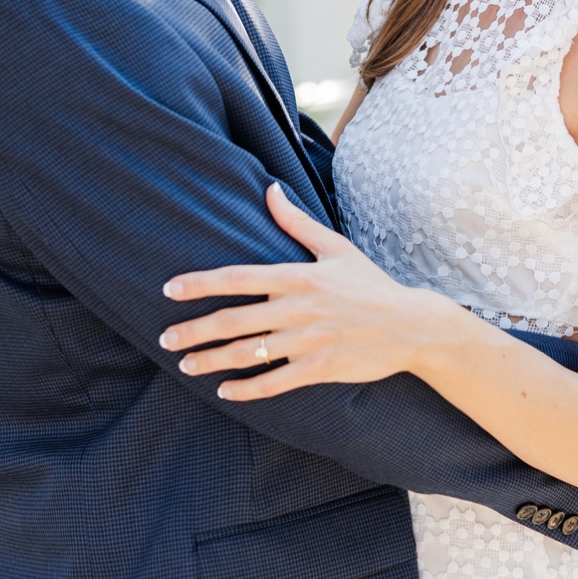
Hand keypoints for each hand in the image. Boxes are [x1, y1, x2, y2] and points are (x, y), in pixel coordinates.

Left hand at [159, 184, 442, 399]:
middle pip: (234, 320)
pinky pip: (274, 382)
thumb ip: (296, 222)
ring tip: (186, 365)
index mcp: (298, 275)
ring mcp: (309, 341)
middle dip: (194, 331)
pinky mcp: (320, 368)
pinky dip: (247, 388)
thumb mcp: (335, 247)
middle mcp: (298, 308)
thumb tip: (270, 188)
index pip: (238, 278)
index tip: (169, 290)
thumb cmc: (370, 283)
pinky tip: (225, 389)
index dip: (200, 284)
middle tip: (165, 339)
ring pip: (248, 354)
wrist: (412, 325)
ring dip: (212, 361)